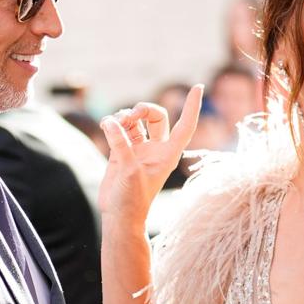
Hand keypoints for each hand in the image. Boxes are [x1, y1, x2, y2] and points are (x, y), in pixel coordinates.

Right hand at [98, 85, 202, 220]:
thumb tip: (110, 122)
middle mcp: (155, 149)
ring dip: (123, 117)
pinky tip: (105, 125)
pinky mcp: (120, 152)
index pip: (185, 125)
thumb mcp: (129, 171)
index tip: (198, 86)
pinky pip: (118, 129)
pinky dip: (112, 124)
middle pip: (156, 116)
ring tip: (112, 125)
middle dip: (143, 109)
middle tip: (130, 116)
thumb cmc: (132, 200)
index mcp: (167, 154)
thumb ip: (120, 144)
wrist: (118, 216)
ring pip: (134, 121)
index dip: (191, 106)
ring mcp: (137, 149)